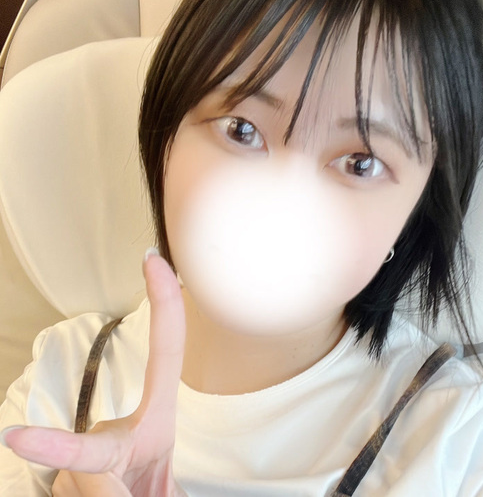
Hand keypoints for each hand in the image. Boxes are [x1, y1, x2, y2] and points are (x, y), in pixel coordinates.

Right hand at [2, 250, 186, 495]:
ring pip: (70, 480)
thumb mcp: (153, 494)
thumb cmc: (148, 495)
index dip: (165, 304)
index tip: (154, 262)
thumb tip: (71, 466)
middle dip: (80, 469)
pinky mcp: (64, 477)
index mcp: (158, 420)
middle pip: (86, 449)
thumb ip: (119, 486)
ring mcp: (89, 453)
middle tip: (112, 482)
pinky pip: (62, 484)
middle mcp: (119, 430)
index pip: (166, 352)